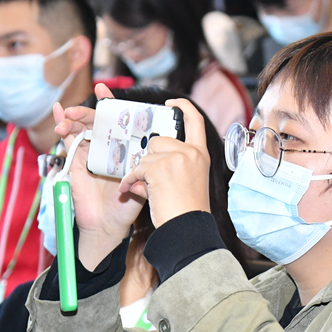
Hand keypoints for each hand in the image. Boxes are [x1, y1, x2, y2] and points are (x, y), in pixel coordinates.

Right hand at [53, 84, 144, 268]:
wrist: (108, 224)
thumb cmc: (128, 204)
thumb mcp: (143, 179)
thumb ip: (148, 163)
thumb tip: (159, 144)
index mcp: (123, 148)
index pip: (118, 121)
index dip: (113, 104)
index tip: (106, 89)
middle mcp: (106, 147)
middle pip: (98, 120)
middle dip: (93, 107)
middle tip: (92, 98)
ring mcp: (89, 152)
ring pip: (81, 126)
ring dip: (75, 115)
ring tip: (71, 112)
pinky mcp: (75, 161)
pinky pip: (68, 140)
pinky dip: (62, 125)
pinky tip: (57, 112)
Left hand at [119, 99, 210, 228]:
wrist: (186, 229)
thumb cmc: (186, 211)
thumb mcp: (188, 180)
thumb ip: (173, 164)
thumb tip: (145, 159)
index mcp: (200, 154)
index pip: (195, 120)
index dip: (183, 106)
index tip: (171, 103)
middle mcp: (191, 152)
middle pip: (158, 141)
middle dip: (150, 159)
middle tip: (154, 181)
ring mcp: (176, 158)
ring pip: (145, 157)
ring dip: (141, 173)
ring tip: (147, 191)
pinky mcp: (159, 168)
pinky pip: (136, 169)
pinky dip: (130, 181)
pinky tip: (130, 190)